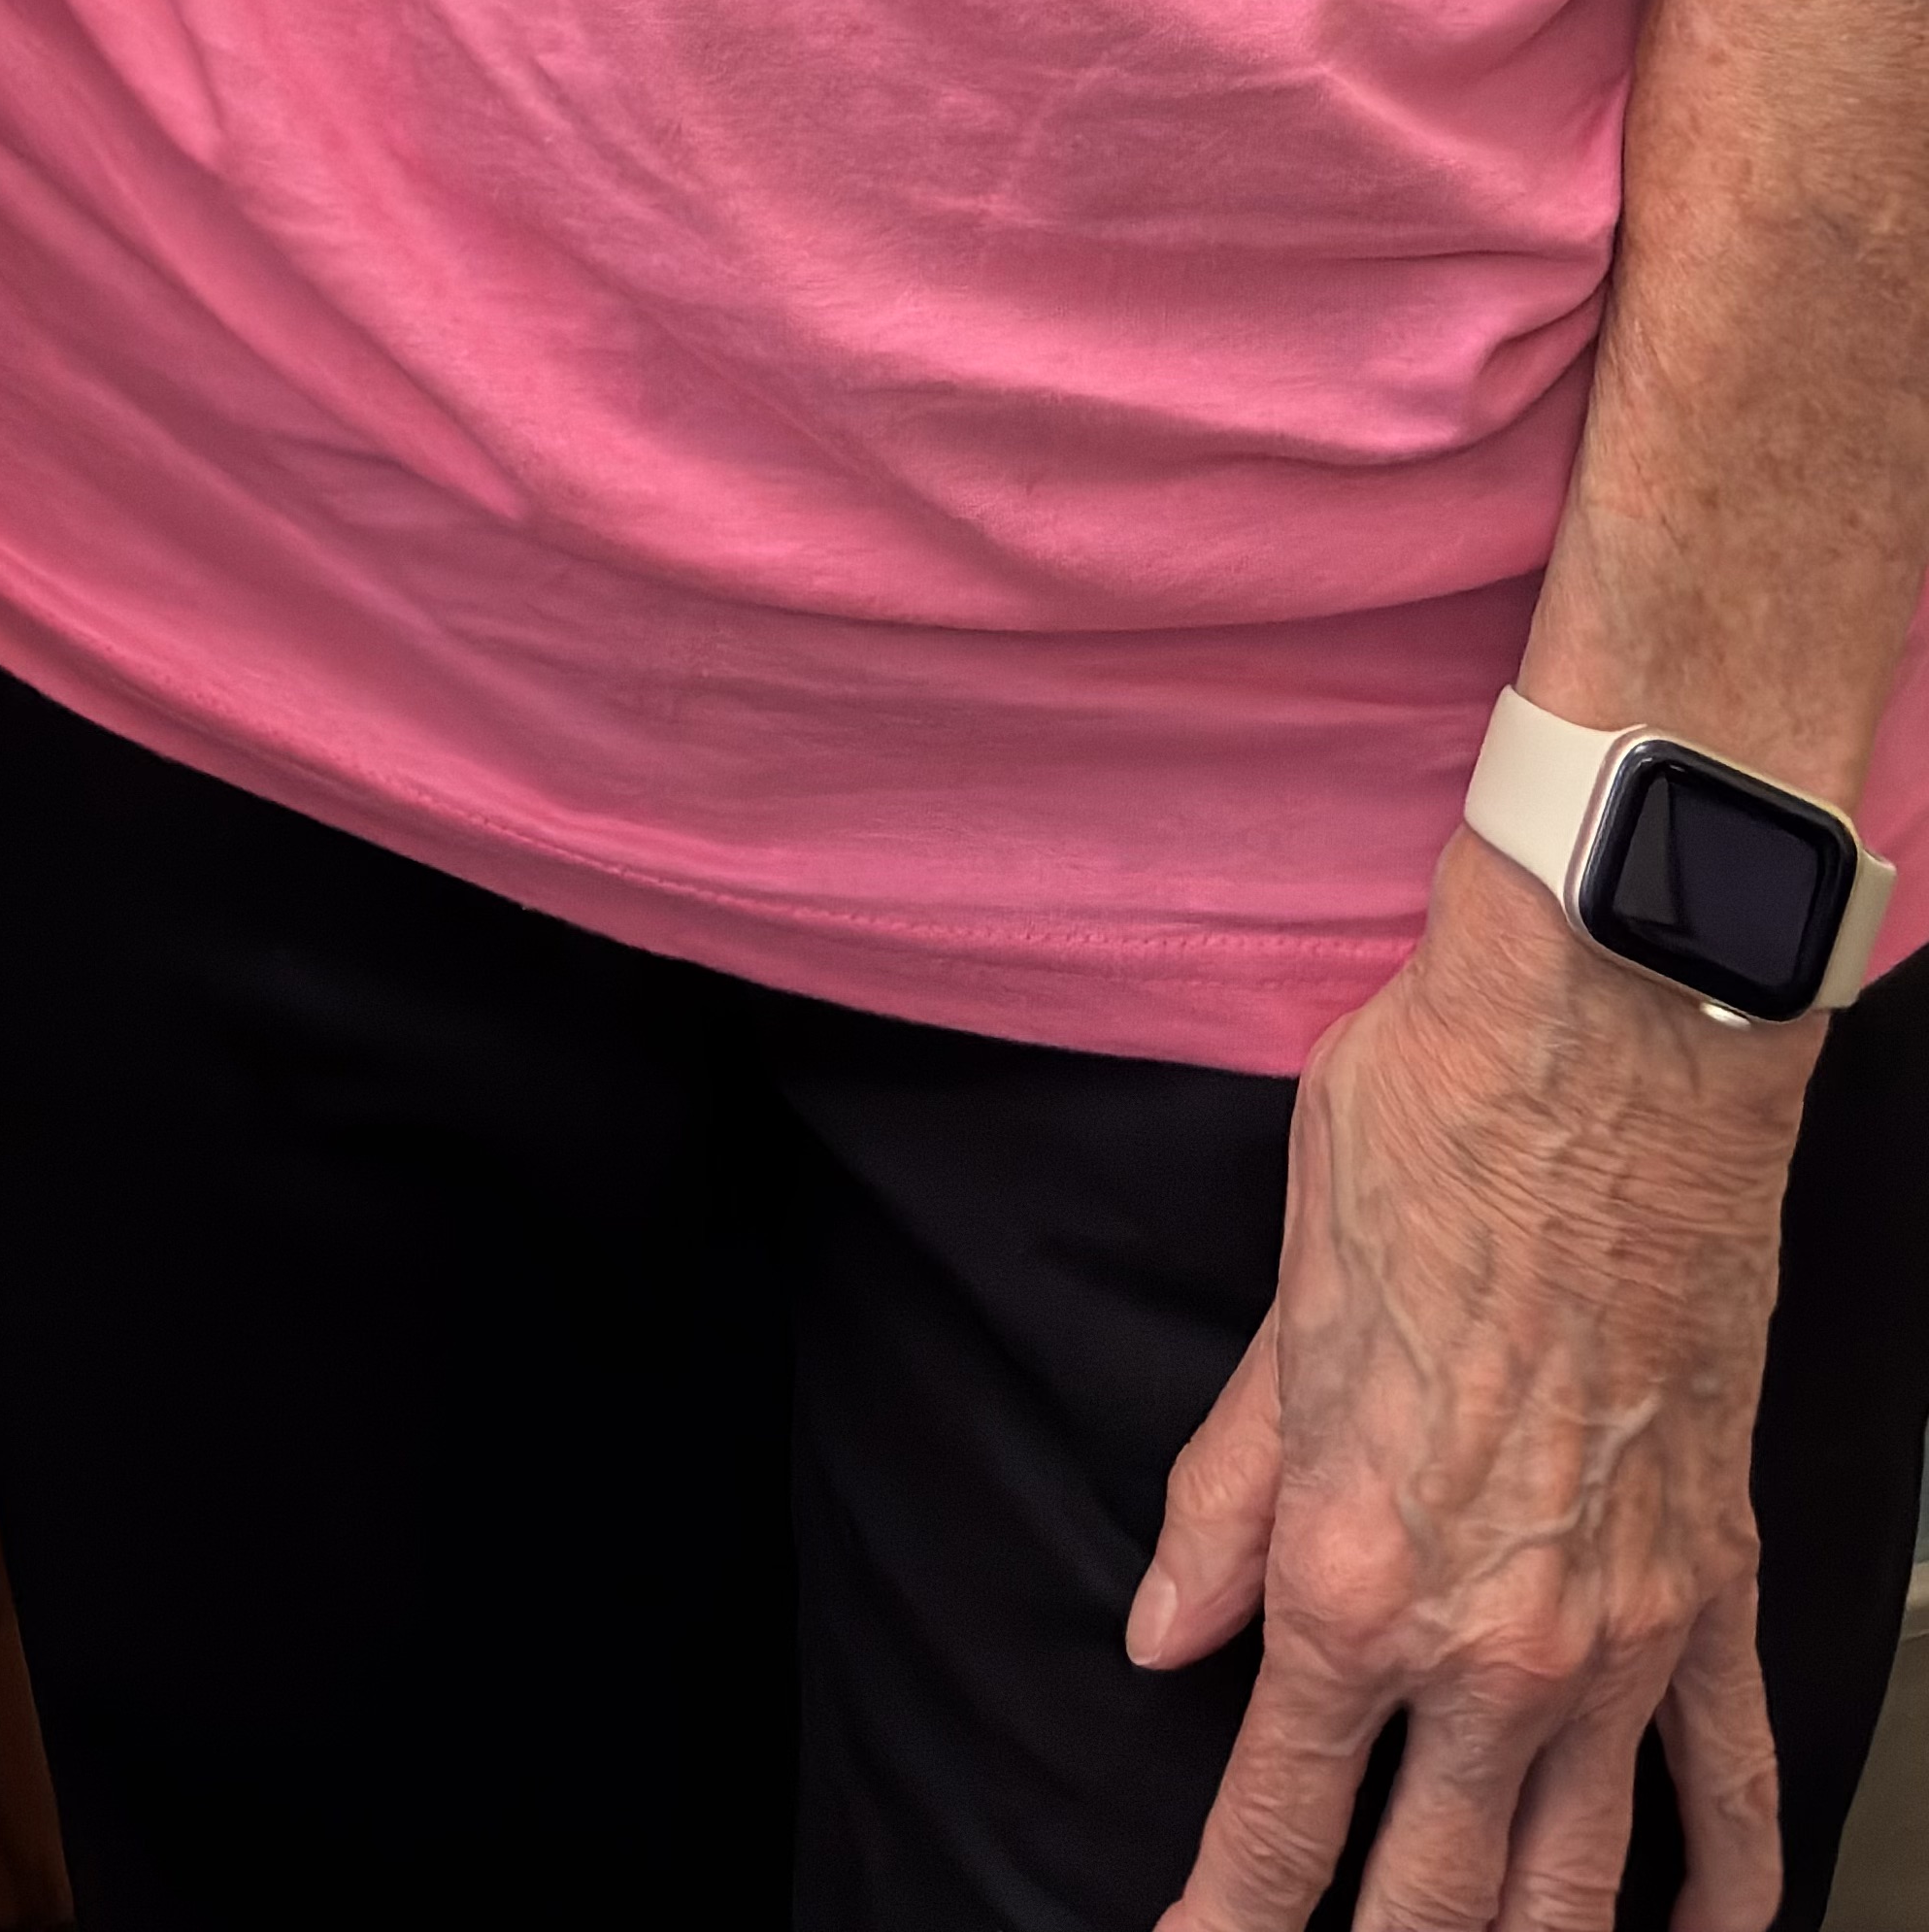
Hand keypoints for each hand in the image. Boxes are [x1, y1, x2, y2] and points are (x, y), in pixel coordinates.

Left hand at [1130, 840, 1803, 1931]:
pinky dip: (1721, 1891)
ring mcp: (1624, 1634)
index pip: (1279, 1822)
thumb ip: (1222, 1504)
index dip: (1225, 1918)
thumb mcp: (1280, 1321)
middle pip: (1430, 1896)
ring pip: (1579, 1887)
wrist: (1610, 1050)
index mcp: (1354, 1576)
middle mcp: (1493, 1642)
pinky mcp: (1718, 1586)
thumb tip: (1163, 1636)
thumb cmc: (1431, 1144)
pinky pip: (1732, 1783)